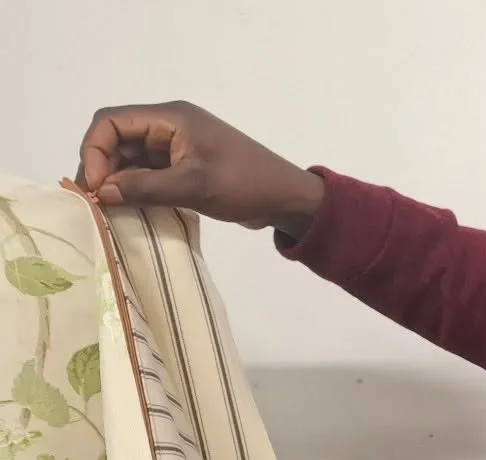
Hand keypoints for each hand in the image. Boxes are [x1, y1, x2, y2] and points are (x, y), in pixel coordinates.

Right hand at [77, 102, 323, 235]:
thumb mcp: (194, 187)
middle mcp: (170, 127)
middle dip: (102, 168)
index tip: (95, 185)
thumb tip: (101, 192)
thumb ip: (145, 188)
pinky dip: (135, 188)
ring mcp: (177, 147)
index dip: (94, 150)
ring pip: (130, 158)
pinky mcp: (183, 167)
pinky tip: (128, 209)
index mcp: (172, 118)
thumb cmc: (246, 185)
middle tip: (98, 204)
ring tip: (110, 210)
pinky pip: (148, 172)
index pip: (112, 121)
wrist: (287, 199)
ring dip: (118, 180)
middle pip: (117, 139)